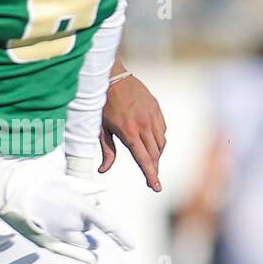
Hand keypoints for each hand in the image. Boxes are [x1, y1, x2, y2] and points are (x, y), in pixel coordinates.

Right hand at [0, 156, 133, 263]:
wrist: (9, 192)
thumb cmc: (35, 183)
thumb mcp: (63, 181)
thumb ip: (86, 188)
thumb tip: (103, 191)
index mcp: (78, 205)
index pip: (107, 223)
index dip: (121, 235)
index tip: (130, 245)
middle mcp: (72, 223)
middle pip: (89, 228)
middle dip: (84, 221)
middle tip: (68, 209)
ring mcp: (60, 235)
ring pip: (81, 239)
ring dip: (79, 233)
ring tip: (63, 220)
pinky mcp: (49, 242)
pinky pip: (72, 252)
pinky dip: (83, 254)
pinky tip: (91, 259)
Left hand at [100, 71, 166, 191]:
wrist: (111, 75)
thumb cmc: (101, 102)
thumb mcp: (100, 128)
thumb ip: (106, 150)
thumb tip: (103, 170)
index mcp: (129, 132)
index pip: (144, 159)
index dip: (151, 175)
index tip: (156, 187)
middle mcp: (144, 125)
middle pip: (155, 154)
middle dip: (154, 167)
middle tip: (152, 177)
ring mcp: (152, 116)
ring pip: (161, 143)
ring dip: (157, 154)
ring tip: (150, 159)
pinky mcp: (156, 108)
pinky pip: (162, 129)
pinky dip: (158, 138)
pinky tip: (150, 139)